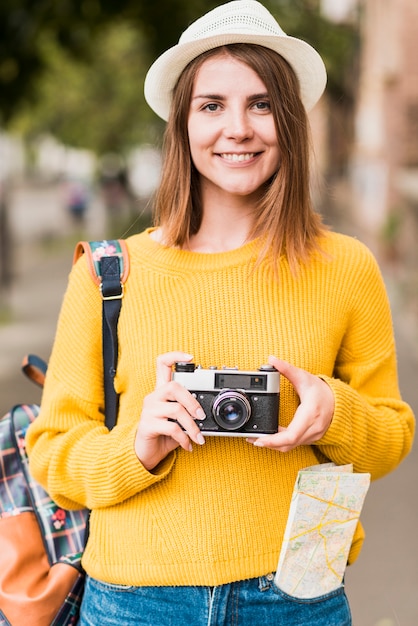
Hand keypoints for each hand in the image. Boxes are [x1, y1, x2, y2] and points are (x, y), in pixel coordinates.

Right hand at [135, 352, 205, 470]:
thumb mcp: (178, 420)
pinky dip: (184, 438)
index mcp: (161, 391)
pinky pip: (171, 428)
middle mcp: (153, 397)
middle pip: (173, 386)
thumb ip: (188, 412)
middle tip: (201, 416)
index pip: (162, 364)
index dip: (175, 356)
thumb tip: (205, 413)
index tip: (191, 358)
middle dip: (192, 402)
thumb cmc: (164, 434)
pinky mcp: (147, 425)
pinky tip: (188, 445)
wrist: (146, 454)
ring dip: (192, 426)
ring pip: (176, 410)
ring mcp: (149, 410)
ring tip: (198, 437)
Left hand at [247, 356, 334, 451]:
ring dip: (273, 445)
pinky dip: (281, 443)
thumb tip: (271, 359)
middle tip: (251, 439)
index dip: (273, 440)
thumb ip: (287, 369)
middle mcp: (312, 428)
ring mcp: (312, 436)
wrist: (338, 401)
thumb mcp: (303, 377)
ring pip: (290, 447)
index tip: (259, 440)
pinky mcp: (311, 438)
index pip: (291, 435)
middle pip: (287, 444)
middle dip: (268, 444)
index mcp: (309, 414)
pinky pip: (294, 445)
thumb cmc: (321, 390)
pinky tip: (270, 438)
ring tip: (257, 439)